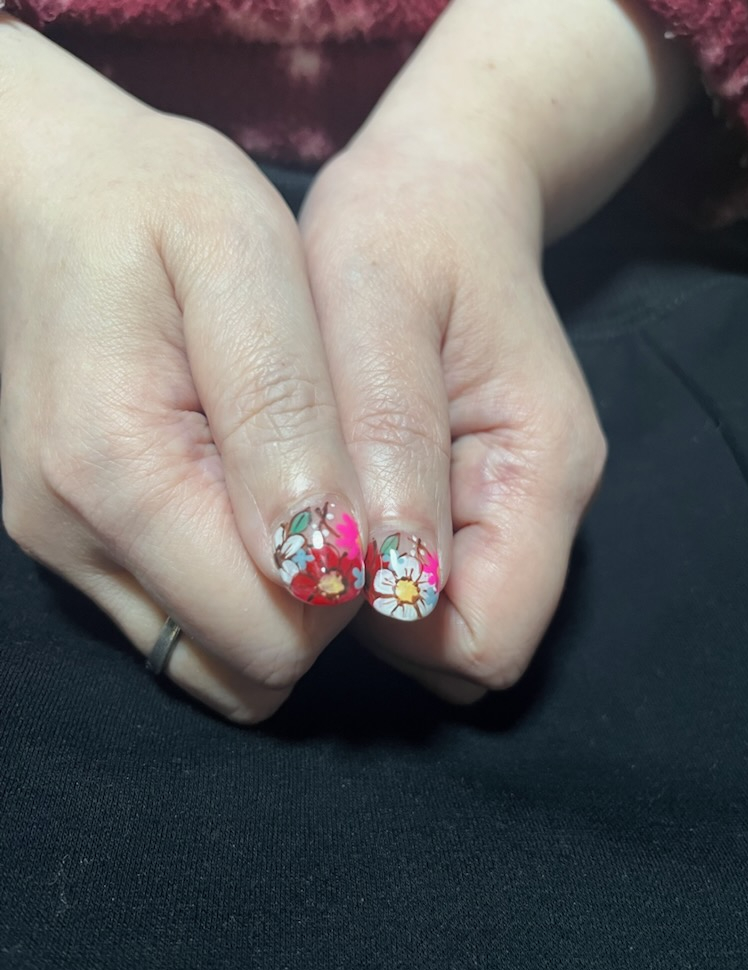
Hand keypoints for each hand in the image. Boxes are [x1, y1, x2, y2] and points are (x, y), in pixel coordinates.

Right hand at [0, 22, 367, 721]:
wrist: (50, 190)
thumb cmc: (158, 206)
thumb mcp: (248, 265)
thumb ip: (283, 418)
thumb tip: (324, 563)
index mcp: (115, 469)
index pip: (270, 635)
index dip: (344, 587)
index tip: (363, 499)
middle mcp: (72, 532)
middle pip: (243, 667)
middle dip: (315, 604)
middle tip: (335, 492)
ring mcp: (63, 546)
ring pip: (210, 659)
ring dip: (275, 607)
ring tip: (292, 494)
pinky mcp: (71, 541)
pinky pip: (179, 622)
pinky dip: (232, 590)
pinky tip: (245, 503)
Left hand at [299, 0, 692, 700]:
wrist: (438, 194)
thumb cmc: (399, 236)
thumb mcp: (378, 315)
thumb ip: (393, 447)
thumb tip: (397, 589)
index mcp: (542, 471)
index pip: (485, 643)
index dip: (394, 622)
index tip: (331, 540)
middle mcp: (545, 504)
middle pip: (464, 646)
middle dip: (377, 607)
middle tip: (322, 503)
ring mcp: (517, 503)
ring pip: (439, 622)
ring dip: (370, 584)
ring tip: (333, 483)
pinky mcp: (483, 495)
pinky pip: (424, 579)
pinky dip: (374, 557)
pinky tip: (348, 484)